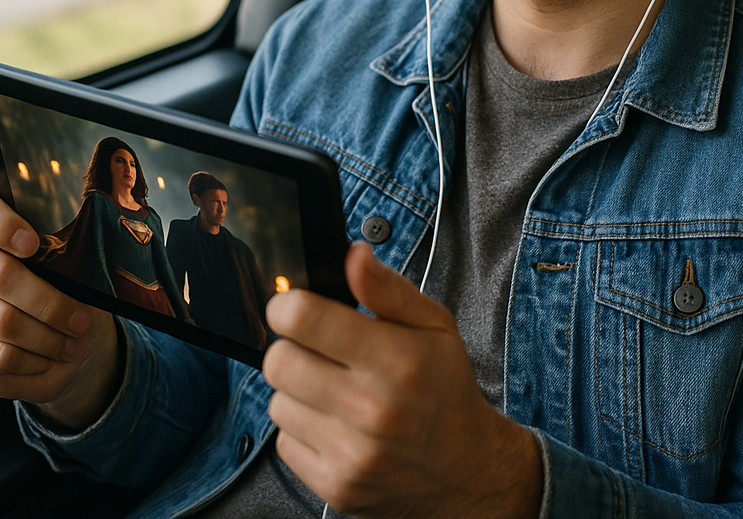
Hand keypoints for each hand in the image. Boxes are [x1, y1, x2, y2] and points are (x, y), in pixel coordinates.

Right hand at [0, 183, 122, 429]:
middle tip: (82, 322)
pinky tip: (49, 362)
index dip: (2, 223)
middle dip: (51, 304)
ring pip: (2, 322)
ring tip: (74, 347)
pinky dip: (31, 365)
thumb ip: (68, 249)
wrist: (38, 324)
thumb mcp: (64, 257)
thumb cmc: (54, 279)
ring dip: (48, 340)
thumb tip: (102, 256)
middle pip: (0, 274)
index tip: (34, 244)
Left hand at [263, 242, 541, 517]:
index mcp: (396, 360)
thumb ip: (387, 288)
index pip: (302, 318)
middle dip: (291, 349)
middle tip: (318, 352)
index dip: (288, 305)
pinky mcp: (336, 486)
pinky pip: (284, 441)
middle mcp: (372, 409)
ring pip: (276, 403)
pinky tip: (335, 425)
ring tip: (333, 392)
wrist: (466, 470)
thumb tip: (351, 255)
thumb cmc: (445, 390)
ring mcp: (352, 453)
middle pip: (278, 361)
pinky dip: (303, 430)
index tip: (296, 308)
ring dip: (297, 393)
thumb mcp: (433, 326)